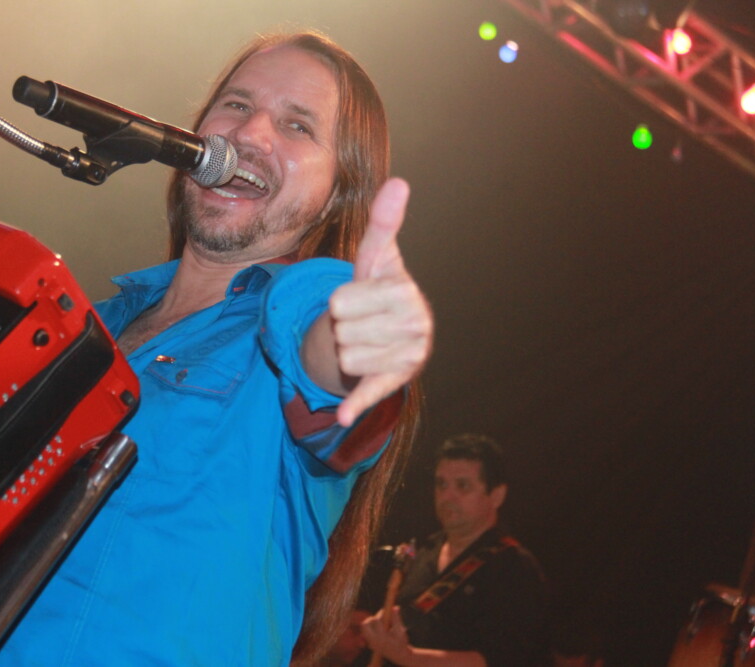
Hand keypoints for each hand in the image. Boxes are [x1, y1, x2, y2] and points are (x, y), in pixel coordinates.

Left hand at [331, 177, 432, 425]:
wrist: (390, 333)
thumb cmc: (379, 291)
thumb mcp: (377, 258)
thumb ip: (384, 223)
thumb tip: (399, 182)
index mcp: (405, 293)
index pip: (339, 300)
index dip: (340, 300)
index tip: (360, 299)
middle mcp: (415, 327)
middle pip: (340, 329)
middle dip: (342, 326)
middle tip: (361, 323)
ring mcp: (408, 358)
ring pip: (343, 356)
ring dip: (345, 351)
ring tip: (364, 342)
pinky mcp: (395, 385)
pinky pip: (368, 394)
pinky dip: (355, 405)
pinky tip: (343, 416)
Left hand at [361, 605, 412, 663]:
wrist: (399, 655)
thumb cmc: (401, 642)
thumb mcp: (400, 631)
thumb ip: (396, 619)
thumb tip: (395, 607)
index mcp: (381, 637)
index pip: (375, 621)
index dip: (380, 614)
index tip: (385, 610)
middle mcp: (373, 641)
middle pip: (365, 625)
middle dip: (371, 619)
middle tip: (380, 617)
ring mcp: (370, 643)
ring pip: (364, 628)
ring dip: (371, 623)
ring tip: (382, 624)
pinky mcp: (370, 643)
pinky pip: (366, 632)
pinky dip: (371, 628)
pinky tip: (382, 630)